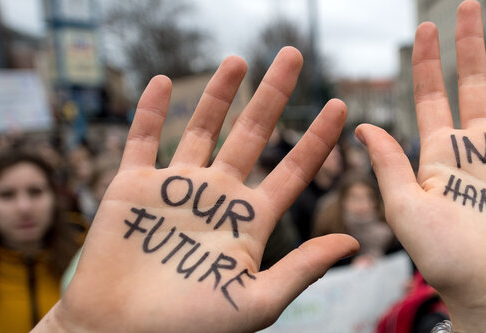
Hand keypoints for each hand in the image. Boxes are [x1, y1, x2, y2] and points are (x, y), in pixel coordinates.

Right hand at [35, 47, 357, 332]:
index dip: (317, 139)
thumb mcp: (257, 300)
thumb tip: (352, 243)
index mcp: (250, 221)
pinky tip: (165, 82)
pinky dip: (151, 111)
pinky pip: (143, 140)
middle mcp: (218, 197)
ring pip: (203, 129)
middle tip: (294, 56)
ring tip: (240, 60)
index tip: (340, 106)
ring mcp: (176, 189)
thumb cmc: (190, 328)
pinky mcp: (132, 188)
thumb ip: (303, 267)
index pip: (294, 169)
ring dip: (221, 93)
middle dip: (274, 95)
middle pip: (253, 134)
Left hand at [355, 2, 485, 330]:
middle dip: (469, 47)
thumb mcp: (406, 210)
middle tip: (468, 8)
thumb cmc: (447, 260)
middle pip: (472, 86)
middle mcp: (476, 150)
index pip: (431, 97)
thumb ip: (389, 165)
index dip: (427, 62)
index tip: (424, 28)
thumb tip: (361, 126)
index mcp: (440, 156)